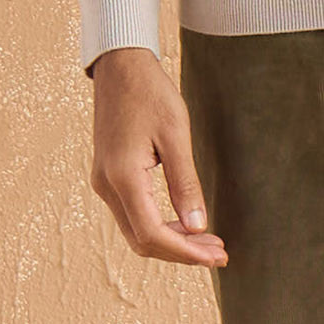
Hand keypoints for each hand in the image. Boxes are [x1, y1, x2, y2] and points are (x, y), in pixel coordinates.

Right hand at [88, 46, 227, 265]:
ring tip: (209, 241)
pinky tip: (186, 224)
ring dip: (172, 242)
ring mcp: (103, 182)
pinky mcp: (108, 177)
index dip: (186, 252)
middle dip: (181, 252)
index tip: (216, 256)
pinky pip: (132, 215)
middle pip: (143, 240)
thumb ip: (185, 184)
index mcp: (122, 176)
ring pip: (136, 231)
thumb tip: (197, 226)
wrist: (120, 67)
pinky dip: (159, 226)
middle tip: (219, 253)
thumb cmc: (150, 94)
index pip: (153, 234)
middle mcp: (106, 185)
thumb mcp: (176, 136)